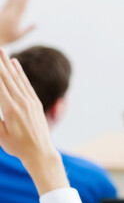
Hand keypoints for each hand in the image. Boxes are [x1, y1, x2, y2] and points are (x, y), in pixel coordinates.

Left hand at [0, 0, 35, 45]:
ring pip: (11, 2)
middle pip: (17, 3)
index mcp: (16, 19)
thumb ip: (28, 30)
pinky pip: (5, 4)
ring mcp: (4, 13)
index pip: (22, 8)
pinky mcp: (1, 14)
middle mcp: (10, 15)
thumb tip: (36, 24)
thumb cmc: (8, 38)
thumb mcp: (20, 36)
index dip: (25, 1)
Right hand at [0, 49, 66, 193]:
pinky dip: (20, 73)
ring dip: (7, 63)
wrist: (41, 153)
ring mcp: (30, 102)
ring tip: (1, 50)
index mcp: (9, 109)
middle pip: (6, 78)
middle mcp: (21, 102)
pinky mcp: (36, 103)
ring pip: (16, 78)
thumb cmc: (17, 146)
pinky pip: (26, 84)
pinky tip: (15, 63)